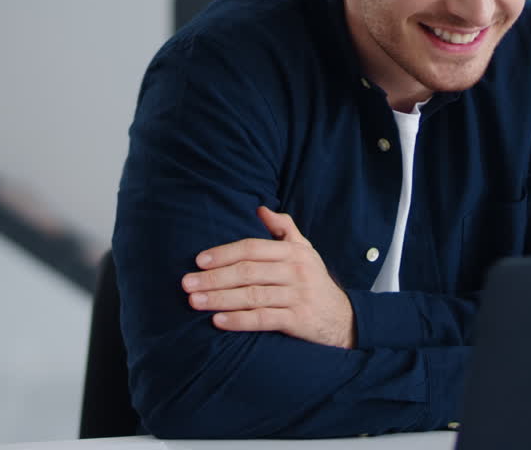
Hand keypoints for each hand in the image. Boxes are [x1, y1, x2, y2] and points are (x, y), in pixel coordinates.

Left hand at [181, 206, 356, 348]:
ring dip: (220, 298)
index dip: (224, 253)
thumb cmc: (314, 281)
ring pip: (252, 295)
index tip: (199, 261)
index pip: (253, 248)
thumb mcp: (305, 251)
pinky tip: (218, 321)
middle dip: (214, 277)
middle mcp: (297, 271)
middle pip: (248, 272)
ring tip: (194, 302)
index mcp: (294, 251)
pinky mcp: (299, 320)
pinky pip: (264, 319)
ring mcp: (298, 296)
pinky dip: (239, 321)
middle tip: (187, 283)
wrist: (343, 319)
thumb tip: (260, 209)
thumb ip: (284, 229)